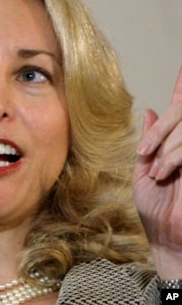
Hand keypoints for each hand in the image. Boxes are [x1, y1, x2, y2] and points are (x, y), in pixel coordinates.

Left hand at [133, 65, 181, 278]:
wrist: (167, 237)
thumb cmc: (156, 208)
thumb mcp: (146, 170)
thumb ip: (152, 139)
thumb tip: (151, 111)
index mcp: (177, 146)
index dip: (181, 88)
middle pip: (181, 117)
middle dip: (164, 132)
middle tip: (159, 160)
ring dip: (166, 150)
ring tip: (159, 173)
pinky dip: (171, 157)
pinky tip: (164, 173)